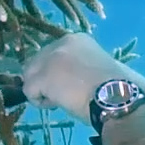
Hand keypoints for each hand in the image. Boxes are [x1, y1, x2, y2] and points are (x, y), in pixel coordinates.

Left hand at [20, 33, 135, 123]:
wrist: (116, 96)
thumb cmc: (116, 87)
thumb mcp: (98, 67)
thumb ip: (81, 67)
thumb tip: (71, 81)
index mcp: (77, 39)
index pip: (53, 54)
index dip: (57, 72)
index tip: (71, 85)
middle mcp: (61, 43)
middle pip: (37, 62)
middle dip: (45, 80)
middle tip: (63, 95)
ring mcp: (49, 59)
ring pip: (30, 75)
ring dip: (42, 90)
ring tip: (59, 101)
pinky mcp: (42, 77)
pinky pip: (29, 91)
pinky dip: (39, 102)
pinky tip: (56, 105)